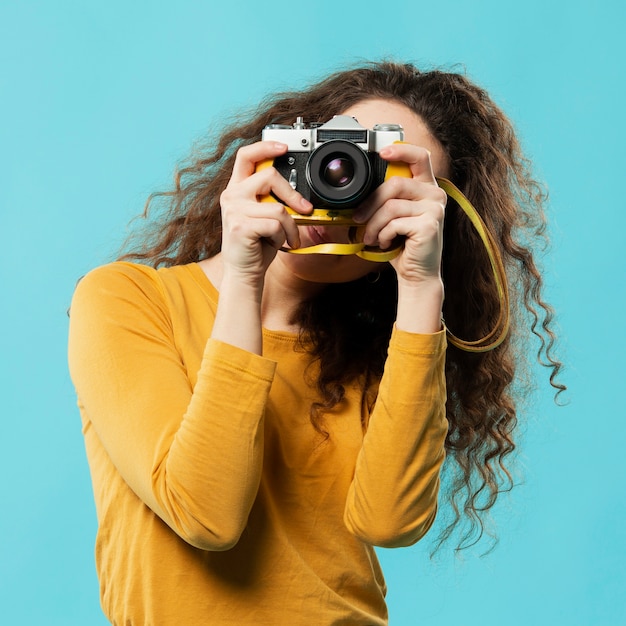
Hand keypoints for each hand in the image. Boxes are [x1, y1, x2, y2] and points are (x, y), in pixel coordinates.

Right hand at [219, 141, 312, 280]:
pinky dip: (283, 237)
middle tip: (304, 209)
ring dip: (290, 226)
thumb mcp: (265, 215)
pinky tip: (276, 244)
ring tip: (287, 236)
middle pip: (270, 177)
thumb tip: (300, 194)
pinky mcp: (240, 226)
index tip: (284, 146)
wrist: (244, 271)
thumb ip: (273, 199)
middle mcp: (232, 195)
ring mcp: (234, 210)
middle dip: (293, 195)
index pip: (246, 156)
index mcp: (237, 188)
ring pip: (278, 207)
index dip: (266, 147)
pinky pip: (275, 225)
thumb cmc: (257, 244)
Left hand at [353, 143, 446, 287]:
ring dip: (373, 224)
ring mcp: (435, 209)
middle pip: (395, 184)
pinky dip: (383, 235)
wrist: (416, 273)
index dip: (401, 150)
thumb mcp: (393, 217)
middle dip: (370, 203)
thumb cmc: (403, 244)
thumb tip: (359, 190)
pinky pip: (395, 223)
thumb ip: (387, 199)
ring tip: (370, 237)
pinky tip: (385, 243)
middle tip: (358, 219)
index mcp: (426, 188)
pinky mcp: (430, 225)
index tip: (382, 152)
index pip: (420, 157)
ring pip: (391, 206)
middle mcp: (434, 195)